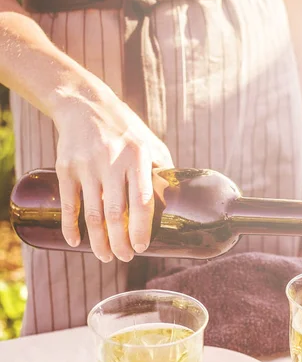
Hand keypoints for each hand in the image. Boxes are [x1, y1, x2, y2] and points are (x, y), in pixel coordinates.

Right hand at [53, 86, 172, 262]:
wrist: (84, 104)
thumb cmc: (125, 129)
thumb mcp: (149, 142)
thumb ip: (162, 170)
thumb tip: (175, 200)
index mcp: (137, 158)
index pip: (141, 202)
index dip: (141, 229)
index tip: (142, 247)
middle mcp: (111, 162)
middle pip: (115, 213)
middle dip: (120, 242)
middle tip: (125, 257)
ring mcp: (87, 166)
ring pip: (92, 213)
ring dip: (98, 241)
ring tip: (106, 257)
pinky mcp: (66, 167)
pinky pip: (68, 203)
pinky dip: (70, 225)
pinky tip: (75, 242)